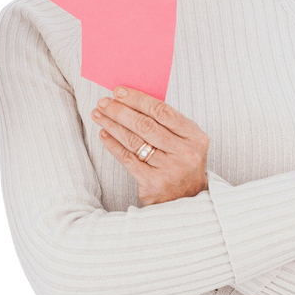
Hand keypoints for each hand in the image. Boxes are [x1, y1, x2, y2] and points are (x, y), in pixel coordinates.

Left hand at [93, 86, 208, 204]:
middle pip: (145, 125)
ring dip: (112, 125)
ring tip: (99, 115)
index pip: (162, 111)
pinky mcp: (154, 183)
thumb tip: (131, 98)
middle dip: (120, 111)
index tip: (119, 92)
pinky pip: (127, 158)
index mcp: (195, 137)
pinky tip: (104, 134)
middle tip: (103, 102)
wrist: (187, 202)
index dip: (138, 99)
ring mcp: (170, 170)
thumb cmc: (181, 163)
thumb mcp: (185, 141)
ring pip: (134, 141)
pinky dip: (113, 144)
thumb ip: (166, 121)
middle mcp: (185, 153)